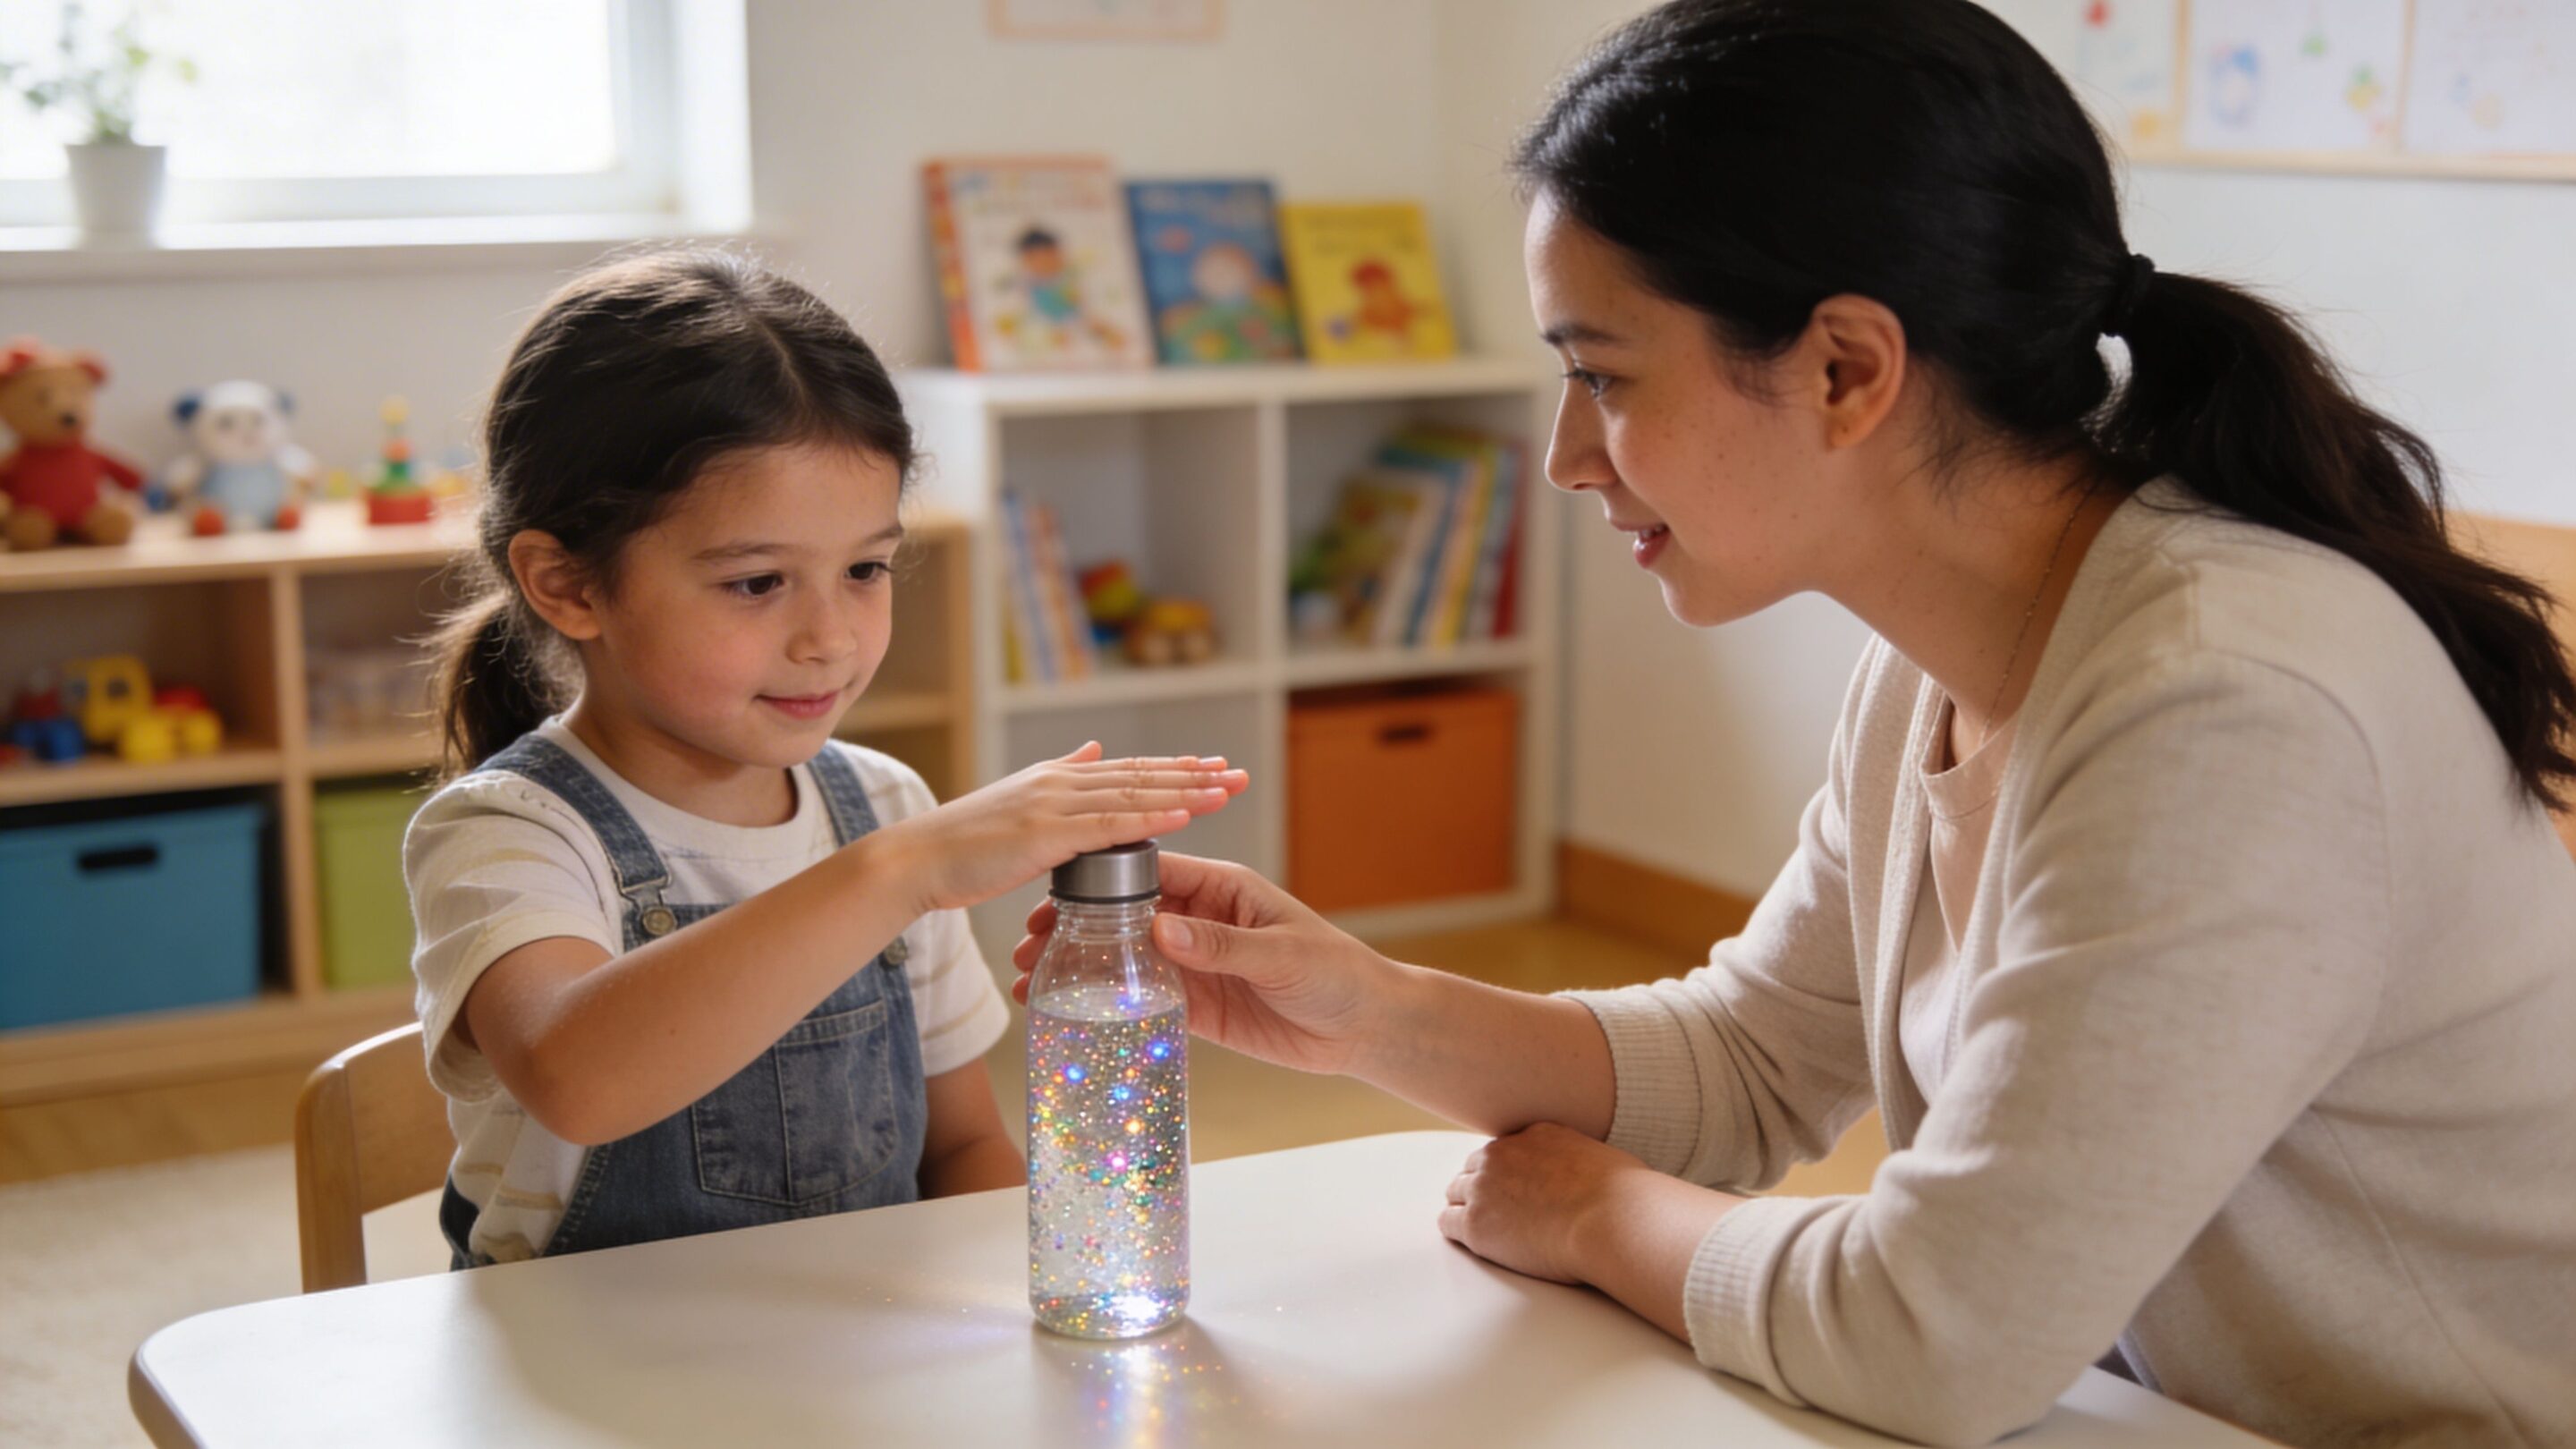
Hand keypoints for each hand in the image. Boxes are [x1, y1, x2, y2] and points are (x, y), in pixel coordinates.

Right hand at [877, 743, 1244, 915]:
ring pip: (1133, 795)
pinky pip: (1109, 826)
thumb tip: (1093, 749)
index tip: (1213, 765)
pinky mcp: (1046, 834)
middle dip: (1194, 776)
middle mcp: (1062, 782)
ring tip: (1226, 791)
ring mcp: (1054, 805)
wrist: (917, 859)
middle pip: (1141, 776)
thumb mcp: (1018, 799)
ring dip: (1184, 793)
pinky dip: (1149, 819)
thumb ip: (1060, 775)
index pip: (1128, 769)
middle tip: (1238, 774)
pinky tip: (1182, 816)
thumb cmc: (963, 843)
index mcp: (1058, 778)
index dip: (1173, 767)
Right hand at [1011, 852, 1394, 1076]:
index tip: (1056, 896)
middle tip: (1028, 944)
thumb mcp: (1280, 954)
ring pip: (1127, 959)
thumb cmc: (1336, 973)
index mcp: (1221, 888)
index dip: (1101, 884)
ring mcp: (1196, 964)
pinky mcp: (1198, 1006)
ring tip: (1033, 982)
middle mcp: (1201, 920)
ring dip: (1084, 968)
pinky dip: (1110, 1006)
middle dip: (1076, 927)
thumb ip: (1220, 945)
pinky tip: (1072, 1013)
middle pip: (1126, 916)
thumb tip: (1161, 929)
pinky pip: (1145, 1001)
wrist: (1365, 1029)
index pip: (1151, 872)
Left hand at [1438, 1123, 1655, 1284]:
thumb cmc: (1627, 1198)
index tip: (1520, 1192)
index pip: (1506, 1149)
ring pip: (1456, 1192)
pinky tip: (1479, 1243)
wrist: (1615, 1219)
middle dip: (1486, 1189)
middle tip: (1501, 1213)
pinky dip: (1460, 1232)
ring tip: (1490, 1230)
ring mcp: (1485, 1187)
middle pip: (1475, 1168)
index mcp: (1536, 1134)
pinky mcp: (1476, 1223)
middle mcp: (1503, 1153)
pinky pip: (1448, 1222)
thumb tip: (1600, 1182)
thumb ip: (1586, 1164)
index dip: (1510, 1174)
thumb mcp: (1606, 1161)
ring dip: (1469, 1208)